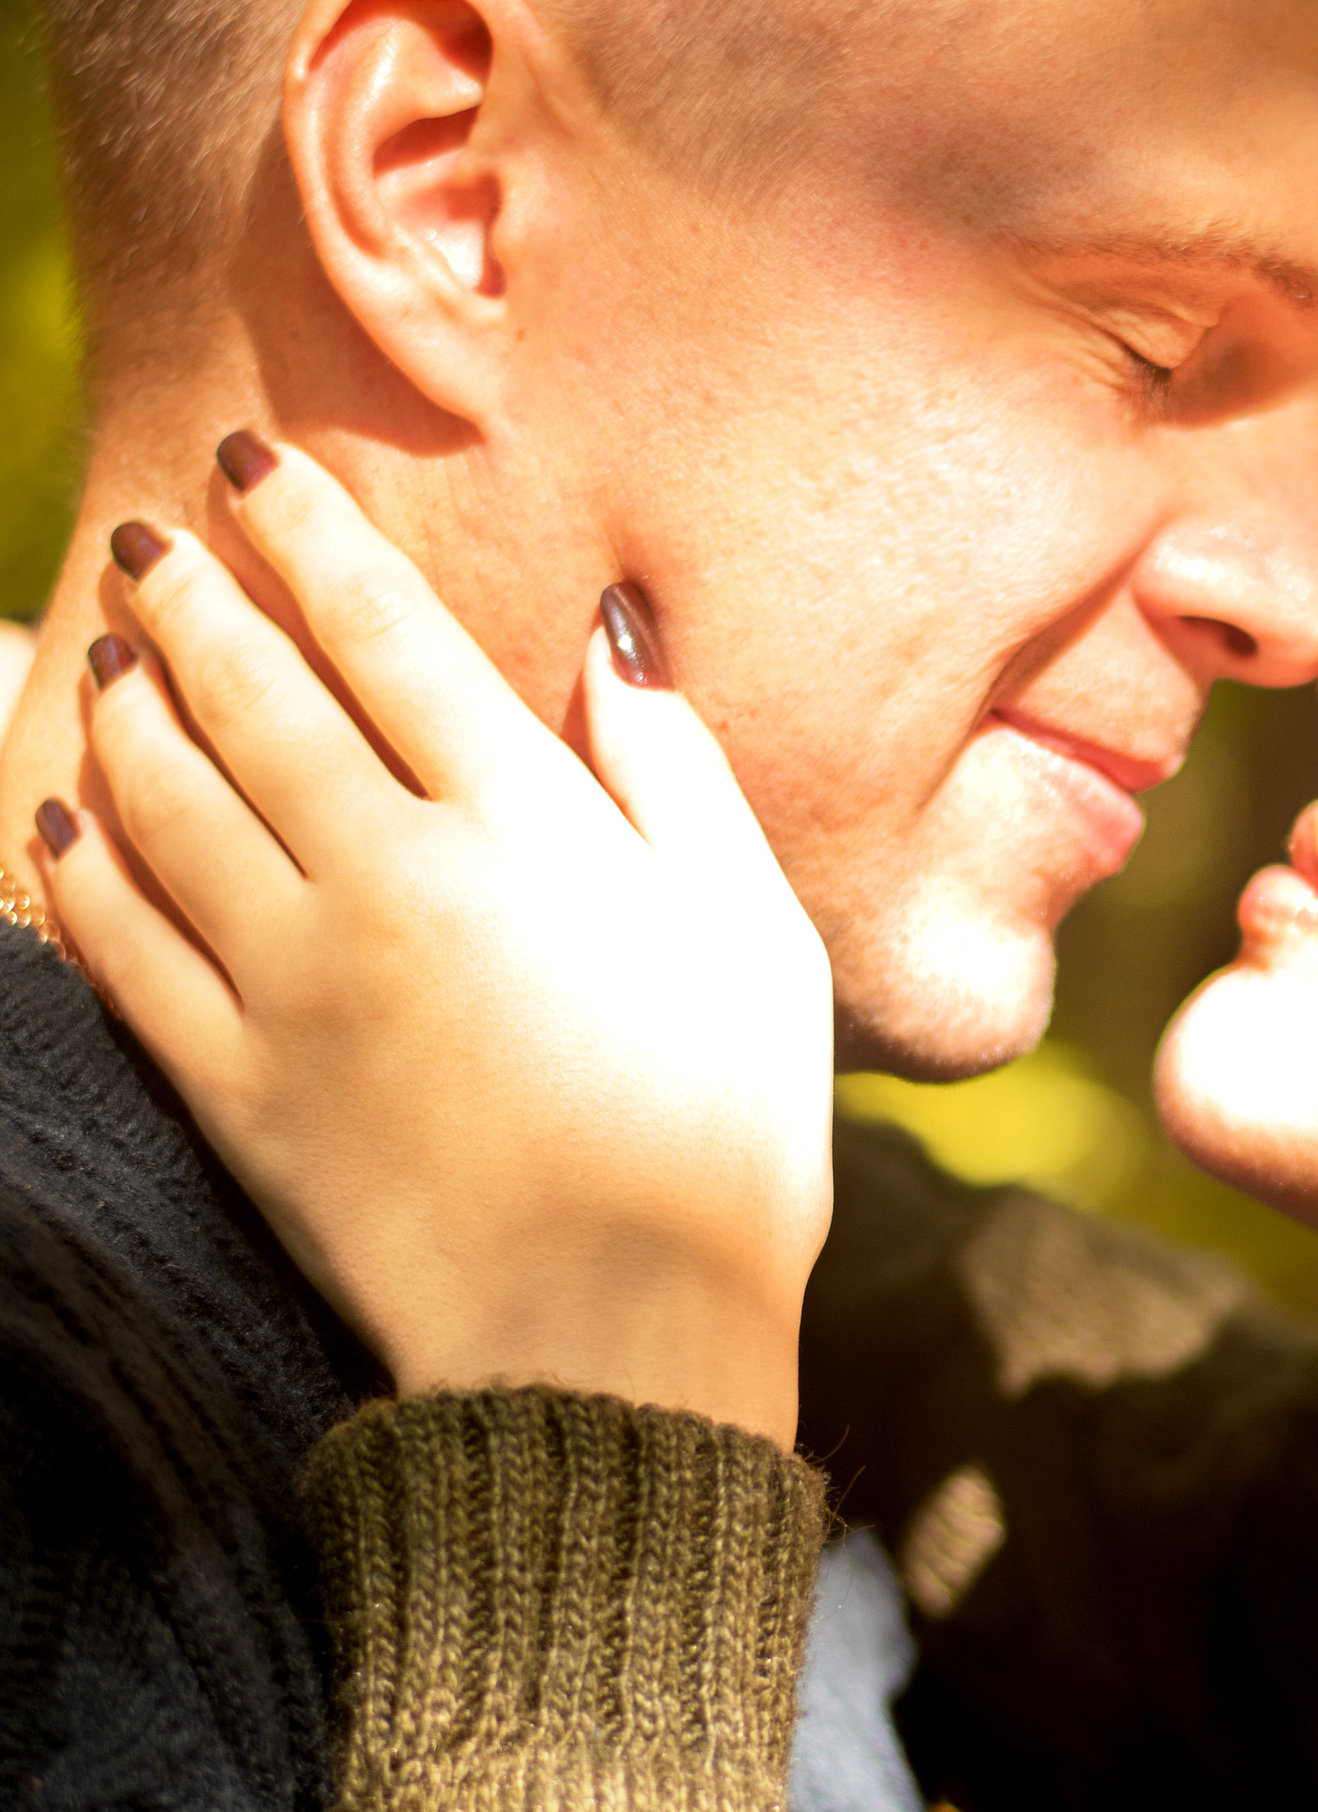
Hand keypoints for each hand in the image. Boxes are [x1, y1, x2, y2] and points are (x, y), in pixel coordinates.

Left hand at [41, 445, 832, 1448]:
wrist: (619, 1341)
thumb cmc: (728, 1141)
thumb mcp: (755, 937)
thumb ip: (675, 774)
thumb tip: (610, 633)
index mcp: (522, 824)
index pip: (380, 628)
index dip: (305, 529)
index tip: (252, 469)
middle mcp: (388, 877)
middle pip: (248, 691)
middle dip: (186, 598)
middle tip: (148, 543)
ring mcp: (296, 984)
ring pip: (165, 801)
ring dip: (124, 710)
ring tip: (111, 656)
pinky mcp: (237, 1089)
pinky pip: (123, 950)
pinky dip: (81, 871)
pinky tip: (67, 825)